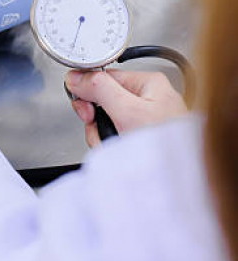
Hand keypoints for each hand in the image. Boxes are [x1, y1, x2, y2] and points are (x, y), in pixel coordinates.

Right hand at [66, 69, 187, 147]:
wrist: (184, 184)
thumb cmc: (167, 145)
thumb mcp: (128, 112)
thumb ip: (99, 89)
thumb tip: (77, 77)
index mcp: (149, 83)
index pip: (105, 78)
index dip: (90, 94)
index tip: (86, 110)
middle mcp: (149, 100)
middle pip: (103, 102)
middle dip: (98, 122)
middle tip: (105, 132)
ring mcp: (146, 122)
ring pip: (108, 123)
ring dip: (105, 138)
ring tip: (118, 147)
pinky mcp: (143, 141)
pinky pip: (117, 138)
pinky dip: (114, 148)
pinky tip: (122, 155)